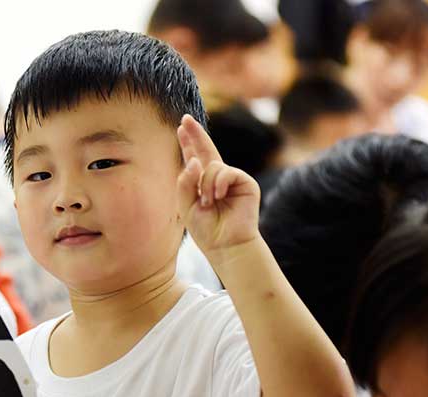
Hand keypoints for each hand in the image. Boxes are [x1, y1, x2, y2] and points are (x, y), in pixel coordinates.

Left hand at [175, 114, 260, 260]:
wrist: (225, 245)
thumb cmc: (206, 230)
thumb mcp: (186, 205)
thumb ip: (185, 183)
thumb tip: (195, 160)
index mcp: (202, 183)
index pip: (194, 158)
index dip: (188, 142)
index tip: (182, 126)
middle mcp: (218, 178)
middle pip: (206, 150)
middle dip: (196, 134)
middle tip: (186, 119)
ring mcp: (232, 179)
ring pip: (212, 166)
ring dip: (205, 184)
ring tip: (208, 203)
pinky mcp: (246, 182)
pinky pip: (227, 172)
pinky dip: (218, 184)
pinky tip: (218, 197)